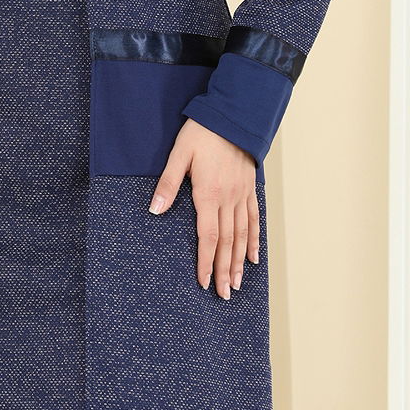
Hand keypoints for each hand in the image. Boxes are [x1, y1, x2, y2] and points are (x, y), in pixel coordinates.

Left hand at [148, 118, 260, 298]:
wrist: (233, 115)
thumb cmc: (202, 133)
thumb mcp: (180, 154)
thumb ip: (168, 183)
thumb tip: (155, 209)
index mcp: (208, 194)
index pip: (207, 236)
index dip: (205, 261)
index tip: (204, 283)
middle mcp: (228, 199)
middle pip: (227, 242)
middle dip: (223, 270)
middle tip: (224, 294)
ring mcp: (242, 194)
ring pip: (242, 235)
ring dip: (239, 262)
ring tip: (237, 284)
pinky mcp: (250, 188)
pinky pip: (254, 218)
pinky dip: (255, 239)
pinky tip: (253, 257)